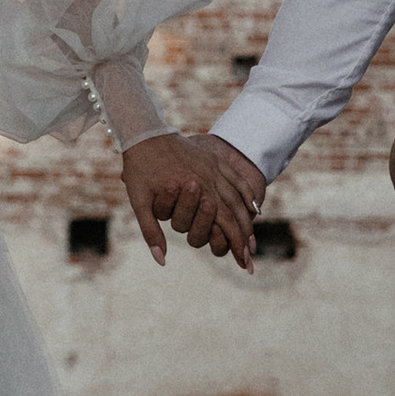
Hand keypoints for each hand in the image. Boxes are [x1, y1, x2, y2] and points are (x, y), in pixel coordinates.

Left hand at [121, 132, 265, 271]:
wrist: (144, 132)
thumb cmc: (140, 169)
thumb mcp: (140, 202)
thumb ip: (151, 232)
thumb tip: (161, 260)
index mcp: (197, 190)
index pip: (224, 222)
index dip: (235, 244)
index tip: (243, 262)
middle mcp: (210, 179)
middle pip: (235, 213)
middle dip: (244, 237)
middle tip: (250, 259)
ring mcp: (214, 168)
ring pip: (238, 197)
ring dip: (247, 219)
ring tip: (252, 240)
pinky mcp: (212, 159)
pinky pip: (235, 178)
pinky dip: (247, 193)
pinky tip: (254, 206)